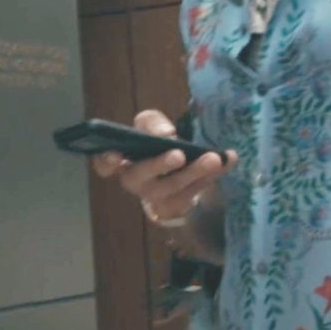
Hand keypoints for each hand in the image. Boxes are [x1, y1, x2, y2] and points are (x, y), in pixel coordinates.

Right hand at [92, 110, 233, 226]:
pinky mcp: (177, 206)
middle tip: (179, 154)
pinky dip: (213, 176)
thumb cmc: (155, 145)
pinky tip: (226, 161)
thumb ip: (153, 123)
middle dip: (159, 165)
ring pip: (172, 188)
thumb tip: (165, 134)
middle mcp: (135, 181)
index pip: (104, 165)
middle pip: (140, 177)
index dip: (106, 162)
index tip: (116, 155)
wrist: (176, 171)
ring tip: (212, 158)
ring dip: (194, 173)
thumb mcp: (151, 125)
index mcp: (121, 160)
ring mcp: (155, 197)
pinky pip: (195, 193)